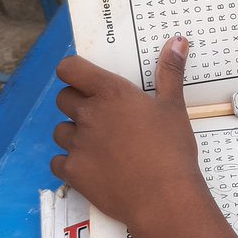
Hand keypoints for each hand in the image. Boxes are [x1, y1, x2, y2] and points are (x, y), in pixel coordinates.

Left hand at [51, 36, 202, 227]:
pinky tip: (91, 168)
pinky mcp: (72, 172)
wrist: (164, 198)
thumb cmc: (172, 149)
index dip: (73, 71)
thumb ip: (170, 72)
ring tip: (99, 145)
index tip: (84, 79)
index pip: (70, 68)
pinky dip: (70, 164)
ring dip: (74, 134)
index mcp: (110, 93)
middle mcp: (88, 115)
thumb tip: (178, 40)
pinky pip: (58, 162)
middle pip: (62, 98)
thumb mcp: (174, 106)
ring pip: (60, 131)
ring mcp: (76, 145)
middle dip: (76, 103)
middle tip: (101, 116)